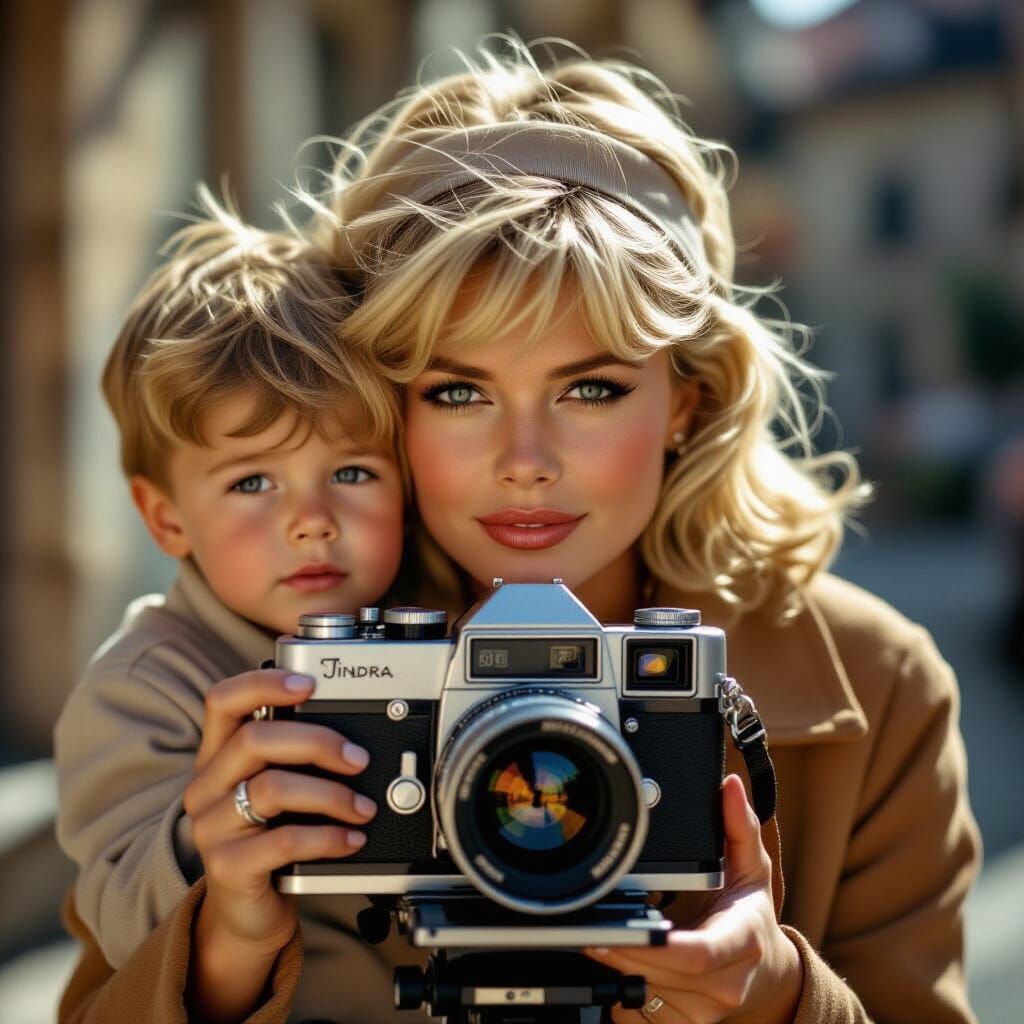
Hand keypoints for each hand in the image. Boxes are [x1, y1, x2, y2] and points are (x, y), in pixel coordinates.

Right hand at [182, 669, 374, 1020]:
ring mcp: (213, 828)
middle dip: (318, 742)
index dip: (264, 683)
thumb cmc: (271, 838)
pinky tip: (350, 839)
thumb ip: (296, 758)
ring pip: (271, 788)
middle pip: (255, 740)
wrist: (248, 912)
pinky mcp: (228, 868)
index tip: (309, 682)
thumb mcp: (278, 790)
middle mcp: (208, 786)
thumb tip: (353, 734)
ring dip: (330, 794)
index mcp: (218, 756)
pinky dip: (327, 836)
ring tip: (361, 807)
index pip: (223, 700)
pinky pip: (282, 840)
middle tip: (357, 759)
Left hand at [586, 775, 801, 1023]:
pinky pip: (643, 1011)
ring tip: (600, 937)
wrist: (769, 975)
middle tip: (590, 924)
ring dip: (620, 966)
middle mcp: (725, 984)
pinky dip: (625, 987)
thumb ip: (738, 824)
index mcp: (740, 942)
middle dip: (622, 948)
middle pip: (661, 971)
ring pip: (648, 991)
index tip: (626, 929)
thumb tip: (729, 785)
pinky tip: (620, 962)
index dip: (658, 945)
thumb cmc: (752, 916)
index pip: (698, 952)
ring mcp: (705, 1011)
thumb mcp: (751, 866)